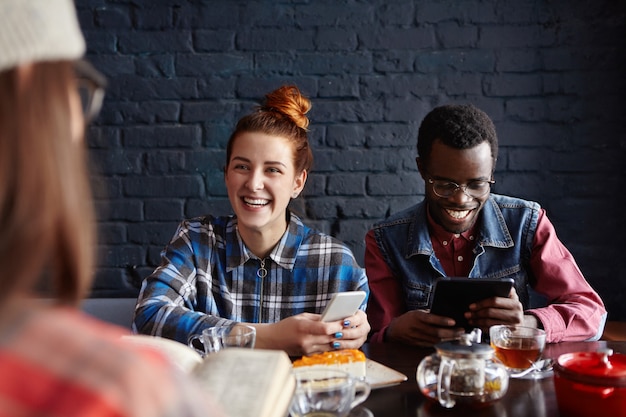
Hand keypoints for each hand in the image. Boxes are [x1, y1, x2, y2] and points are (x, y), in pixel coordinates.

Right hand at [251, 310, 369, 355]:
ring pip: (329, 346)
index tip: (346, 320)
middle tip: (352, 327)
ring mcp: (308, 350)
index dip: (337, 325)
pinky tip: (339, 341)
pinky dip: (332, 346)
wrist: (272, 341)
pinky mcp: (308, 355)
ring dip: (340, 340)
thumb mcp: (301, 317)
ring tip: (349, 334)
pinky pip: (324, 351)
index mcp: (304, 328)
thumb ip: (317, 318)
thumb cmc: (285, 326)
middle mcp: (306, 341)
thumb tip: (333, 318)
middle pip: (330, 338)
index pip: (325, 328)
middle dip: (342, 332)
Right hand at [385, 309, 464, 346]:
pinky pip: (432, 344)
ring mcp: (417, 337)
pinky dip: (442, 343)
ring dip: (449, 339)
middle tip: (461, 331)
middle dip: (451, 332)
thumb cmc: (408, 319)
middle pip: (436, 332)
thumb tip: (445, 316)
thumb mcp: (416, 312)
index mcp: (416, 317)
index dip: (442, 320)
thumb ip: (428, 315)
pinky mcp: (418, 344)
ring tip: (458, 336)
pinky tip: (449, 341)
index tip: (453, 321)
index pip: (431, 319)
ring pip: (436, 340)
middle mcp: (417, 327)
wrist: (395, 330)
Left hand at [465, 287, 524, 330]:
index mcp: (514, 300)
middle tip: (467, 314)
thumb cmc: (510, 308)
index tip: (471, 306)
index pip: (494, 301)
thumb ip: (499, 292)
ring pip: (490, 322)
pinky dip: (482, 327)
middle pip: (491, 312)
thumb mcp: (508, 298)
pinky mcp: (510, 333)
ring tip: (470, 319)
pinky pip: (492, 330)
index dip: (481, 303)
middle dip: (476, 313)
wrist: (522, 322)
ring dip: (477, 321)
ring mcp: (514, 323)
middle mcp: (516, 312)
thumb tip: (479, 291)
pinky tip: (477, 325)